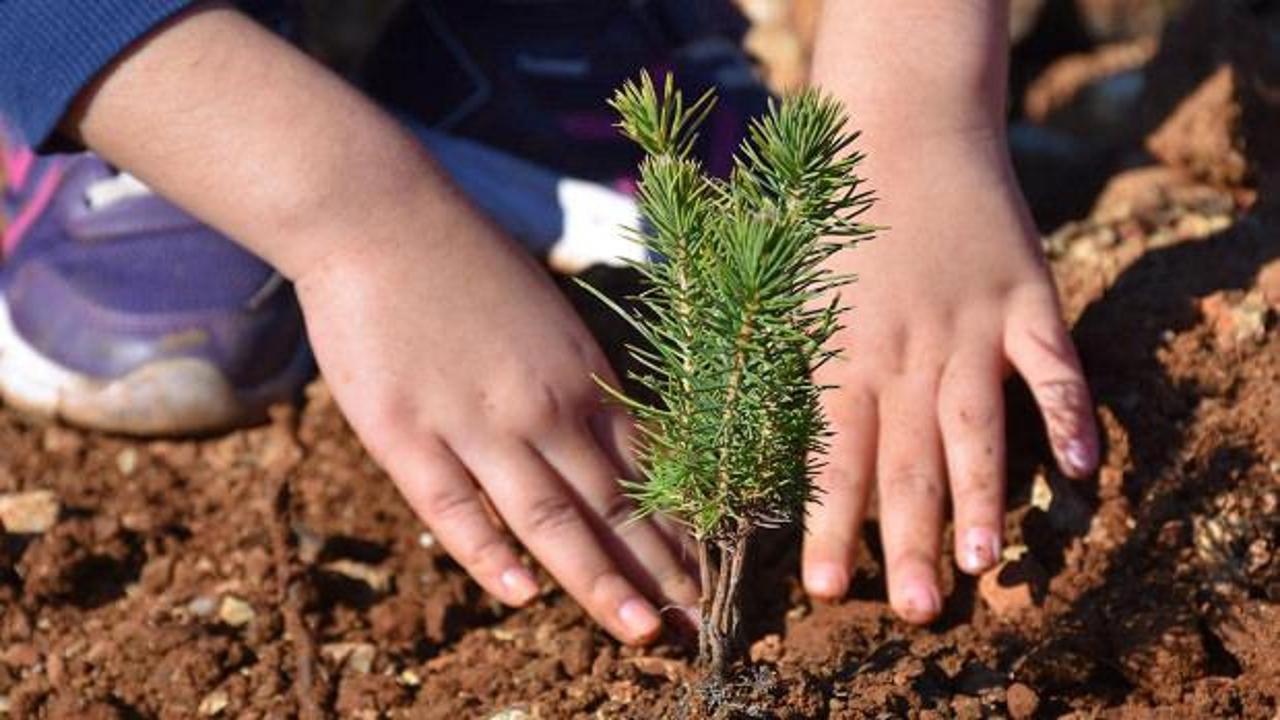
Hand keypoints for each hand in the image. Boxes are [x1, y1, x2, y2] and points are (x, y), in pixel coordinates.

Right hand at [294, 212, 698, 643]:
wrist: (379, 215)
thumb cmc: (466, 261)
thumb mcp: (547, 317)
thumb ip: (576, 382)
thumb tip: (608, 438)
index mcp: (581, 376)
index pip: (645, 470)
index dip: (679, 529)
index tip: (712, 576)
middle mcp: (542, 406)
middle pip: (612, 504)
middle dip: (660, 571)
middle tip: (700, 627)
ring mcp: (475, 422)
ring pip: (551, 517)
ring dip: (600, 579)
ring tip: (643, 632)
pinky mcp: (407, 432)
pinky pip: (455, 506)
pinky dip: (490, 553)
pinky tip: (522, 594)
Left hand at [801, 129, 1099, 622]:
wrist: (897, 127)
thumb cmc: (827, 217)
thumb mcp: (789, 290)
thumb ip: (786, 368)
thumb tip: (759, 448)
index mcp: (840, 353)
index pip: (831, 456)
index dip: (829, 525)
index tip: (826, 589)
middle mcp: (905, 352)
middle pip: (907, 460)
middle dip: (909, 540)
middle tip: (916, 610)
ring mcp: (971, 326)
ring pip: (977, 426)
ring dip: (985, 497)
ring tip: (988, 565)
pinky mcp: (1026, 298)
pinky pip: (1053, 364)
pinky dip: (1070, 411)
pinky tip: (1081, 466)